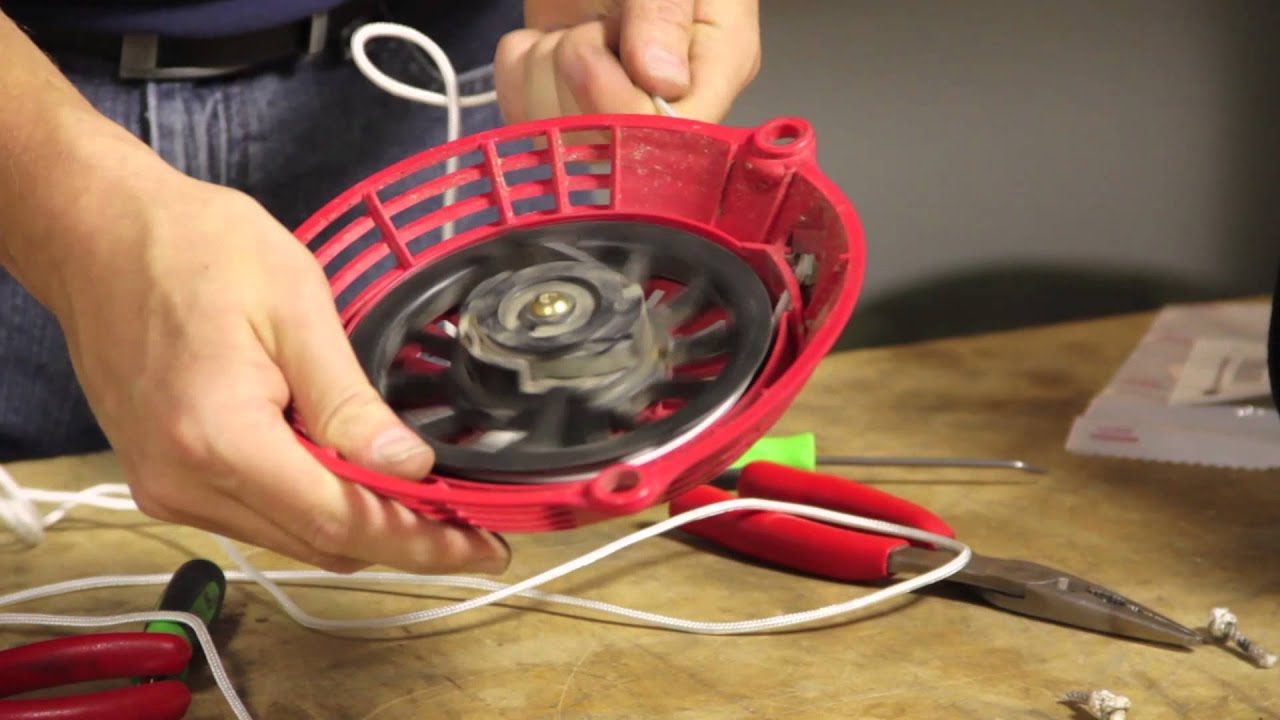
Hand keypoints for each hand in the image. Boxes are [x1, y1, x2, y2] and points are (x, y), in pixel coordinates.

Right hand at [51, 156, 509, 575]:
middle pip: (319, 543)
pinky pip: (258, 514)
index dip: (419, 541)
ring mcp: (168, 485)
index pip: (340, 520)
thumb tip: (409, 467)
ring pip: (291, 536)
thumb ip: (350, 401)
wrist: (97, 232)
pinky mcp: (165, 476)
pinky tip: (357, 480)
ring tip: (426, 503)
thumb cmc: (192, 248)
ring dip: (360, 526)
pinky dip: (314, 506)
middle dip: (402, 539)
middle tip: (470, 526)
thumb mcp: (295, 306)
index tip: (482, 547)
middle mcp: (184, 481)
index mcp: (220, 439)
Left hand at [494, 0, 759, 123]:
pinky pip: (521, 116)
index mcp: (713, 73)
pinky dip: (520, 73)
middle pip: (610, 145)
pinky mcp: (564, 107)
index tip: (595, 52)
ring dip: (545, 70)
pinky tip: (546, 44)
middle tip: (591, 25)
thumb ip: (665, 13)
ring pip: (558, 135)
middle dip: (578, 78)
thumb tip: (661, 81)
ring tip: (575, 28)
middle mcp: (666, 108)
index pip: (673, 137)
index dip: (621, 109)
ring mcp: (612, 111)